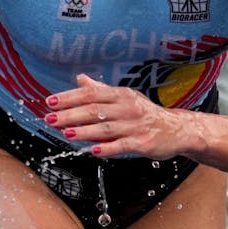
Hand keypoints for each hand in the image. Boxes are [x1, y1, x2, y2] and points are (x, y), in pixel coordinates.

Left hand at [44, 74, 200, 159]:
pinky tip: (93, 150)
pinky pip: (122, 146)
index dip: (69, 98)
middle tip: (50, 119)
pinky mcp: (143, 143)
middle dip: (70, 115)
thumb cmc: (145, 114)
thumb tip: (80, 79)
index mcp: (121, 95)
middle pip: (95, 111)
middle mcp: (128, 108)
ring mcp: (135, 126)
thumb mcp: (125, 98)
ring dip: (84, 131)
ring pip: (105, 128)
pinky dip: (107, 148)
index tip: (50, 102)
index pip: (90, 94)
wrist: (177, 130)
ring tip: (66, 133)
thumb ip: (100, 90)